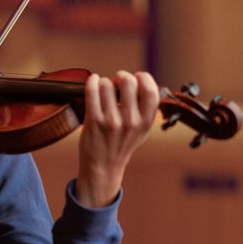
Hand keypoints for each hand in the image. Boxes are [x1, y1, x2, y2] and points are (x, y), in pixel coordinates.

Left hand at [75, 70, 159, 207]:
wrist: (103, 167)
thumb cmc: (121, 144)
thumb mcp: (142, 130)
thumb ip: (145, 109)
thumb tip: (142, 81)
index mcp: (145, 122)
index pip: (151, 90)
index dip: (143, 78)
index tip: (137, 78)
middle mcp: (130, 121)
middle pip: (128, 81)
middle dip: (120, 76)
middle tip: (116, 82)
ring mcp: (111, 121)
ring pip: (107, 84)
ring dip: (103, 82)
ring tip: (103, 90)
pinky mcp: (93, 120)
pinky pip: (92, 91)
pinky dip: (91, 81)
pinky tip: (93, 82)